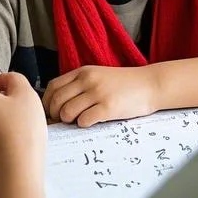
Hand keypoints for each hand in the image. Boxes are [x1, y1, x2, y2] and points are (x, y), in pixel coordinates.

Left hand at [42, 65, 157, 126]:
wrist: (150, 84)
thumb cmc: (124, 84)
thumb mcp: (98, 76)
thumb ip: (79, 85)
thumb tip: (56, 106)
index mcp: (83, 71)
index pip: (53, 86)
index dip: (46, 102)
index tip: (49, 113)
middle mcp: (88, 80)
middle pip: (56, 101)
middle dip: (54, 115)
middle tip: (62, 123)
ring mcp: (98, 93)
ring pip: (67, 112)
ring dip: (69, 121)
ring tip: (78, 122)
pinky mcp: (108, 107)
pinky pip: (84, 120)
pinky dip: (83, 125)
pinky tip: (91, 122)